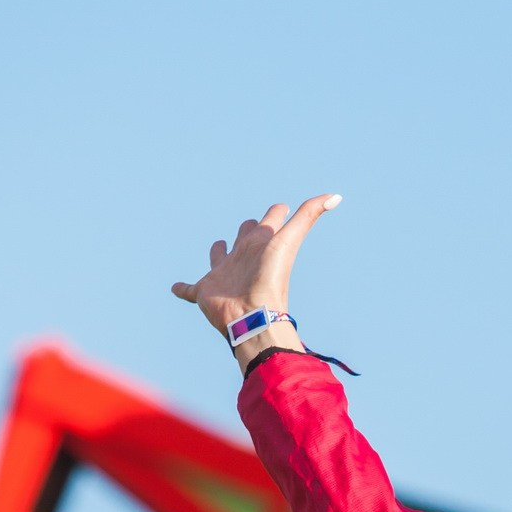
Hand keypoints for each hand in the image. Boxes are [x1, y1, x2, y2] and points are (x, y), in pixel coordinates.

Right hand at [171, 194, 340, 366]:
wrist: (252, 315)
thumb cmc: (270, 278)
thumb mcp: (288, 240)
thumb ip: (308, 216)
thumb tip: (336, 196)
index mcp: (260, 245)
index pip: (270, 222)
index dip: (276, 213)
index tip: (282, 209)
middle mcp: (243, 257)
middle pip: (244, 237)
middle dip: (246, 229)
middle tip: (250, 225)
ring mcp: (223, 275)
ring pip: (219, 258)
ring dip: (217, 252)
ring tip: (218, 247)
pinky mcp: (204, 292)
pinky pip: (189, 289)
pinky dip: (182, 288)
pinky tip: (175, 287)